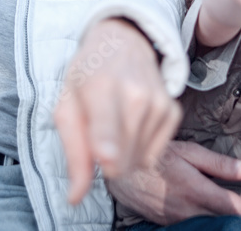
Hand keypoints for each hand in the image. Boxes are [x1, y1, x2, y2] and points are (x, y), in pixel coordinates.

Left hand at [54, 19, 181, 204]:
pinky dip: (139, 149)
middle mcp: (135, 94)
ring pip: (138, 161)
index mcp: (100, 87)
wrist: (123, 43)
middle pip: (122, 159)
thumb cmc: (88, 75)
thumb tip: (76, 196)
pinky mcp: (173, 111)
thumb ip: (73, 152)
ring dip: (122, 155)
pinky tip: (130, 126)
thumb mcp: (67, 105)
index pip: (108, 127)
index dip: (107, 150)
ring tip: (113, 125)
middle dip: (105, 162)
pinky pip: (154, 155)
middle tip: (95, 136)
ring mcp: (158, 103)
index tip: (107, 160)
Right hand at [106, 141, 240, 224]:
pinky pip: (193, 227)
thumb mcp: (188, 152)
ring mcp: (177, 221)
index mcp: (198, 191)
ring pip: (210, 227)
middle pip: (226, 223)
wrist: (118, 172)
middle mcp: (189, 211)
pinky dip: (209, 226)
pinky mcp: (167, 224)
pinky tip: (218, 223)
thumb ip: (219, 164)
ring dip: (229, 226)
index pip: (235, 208)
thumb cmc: (154, 155)